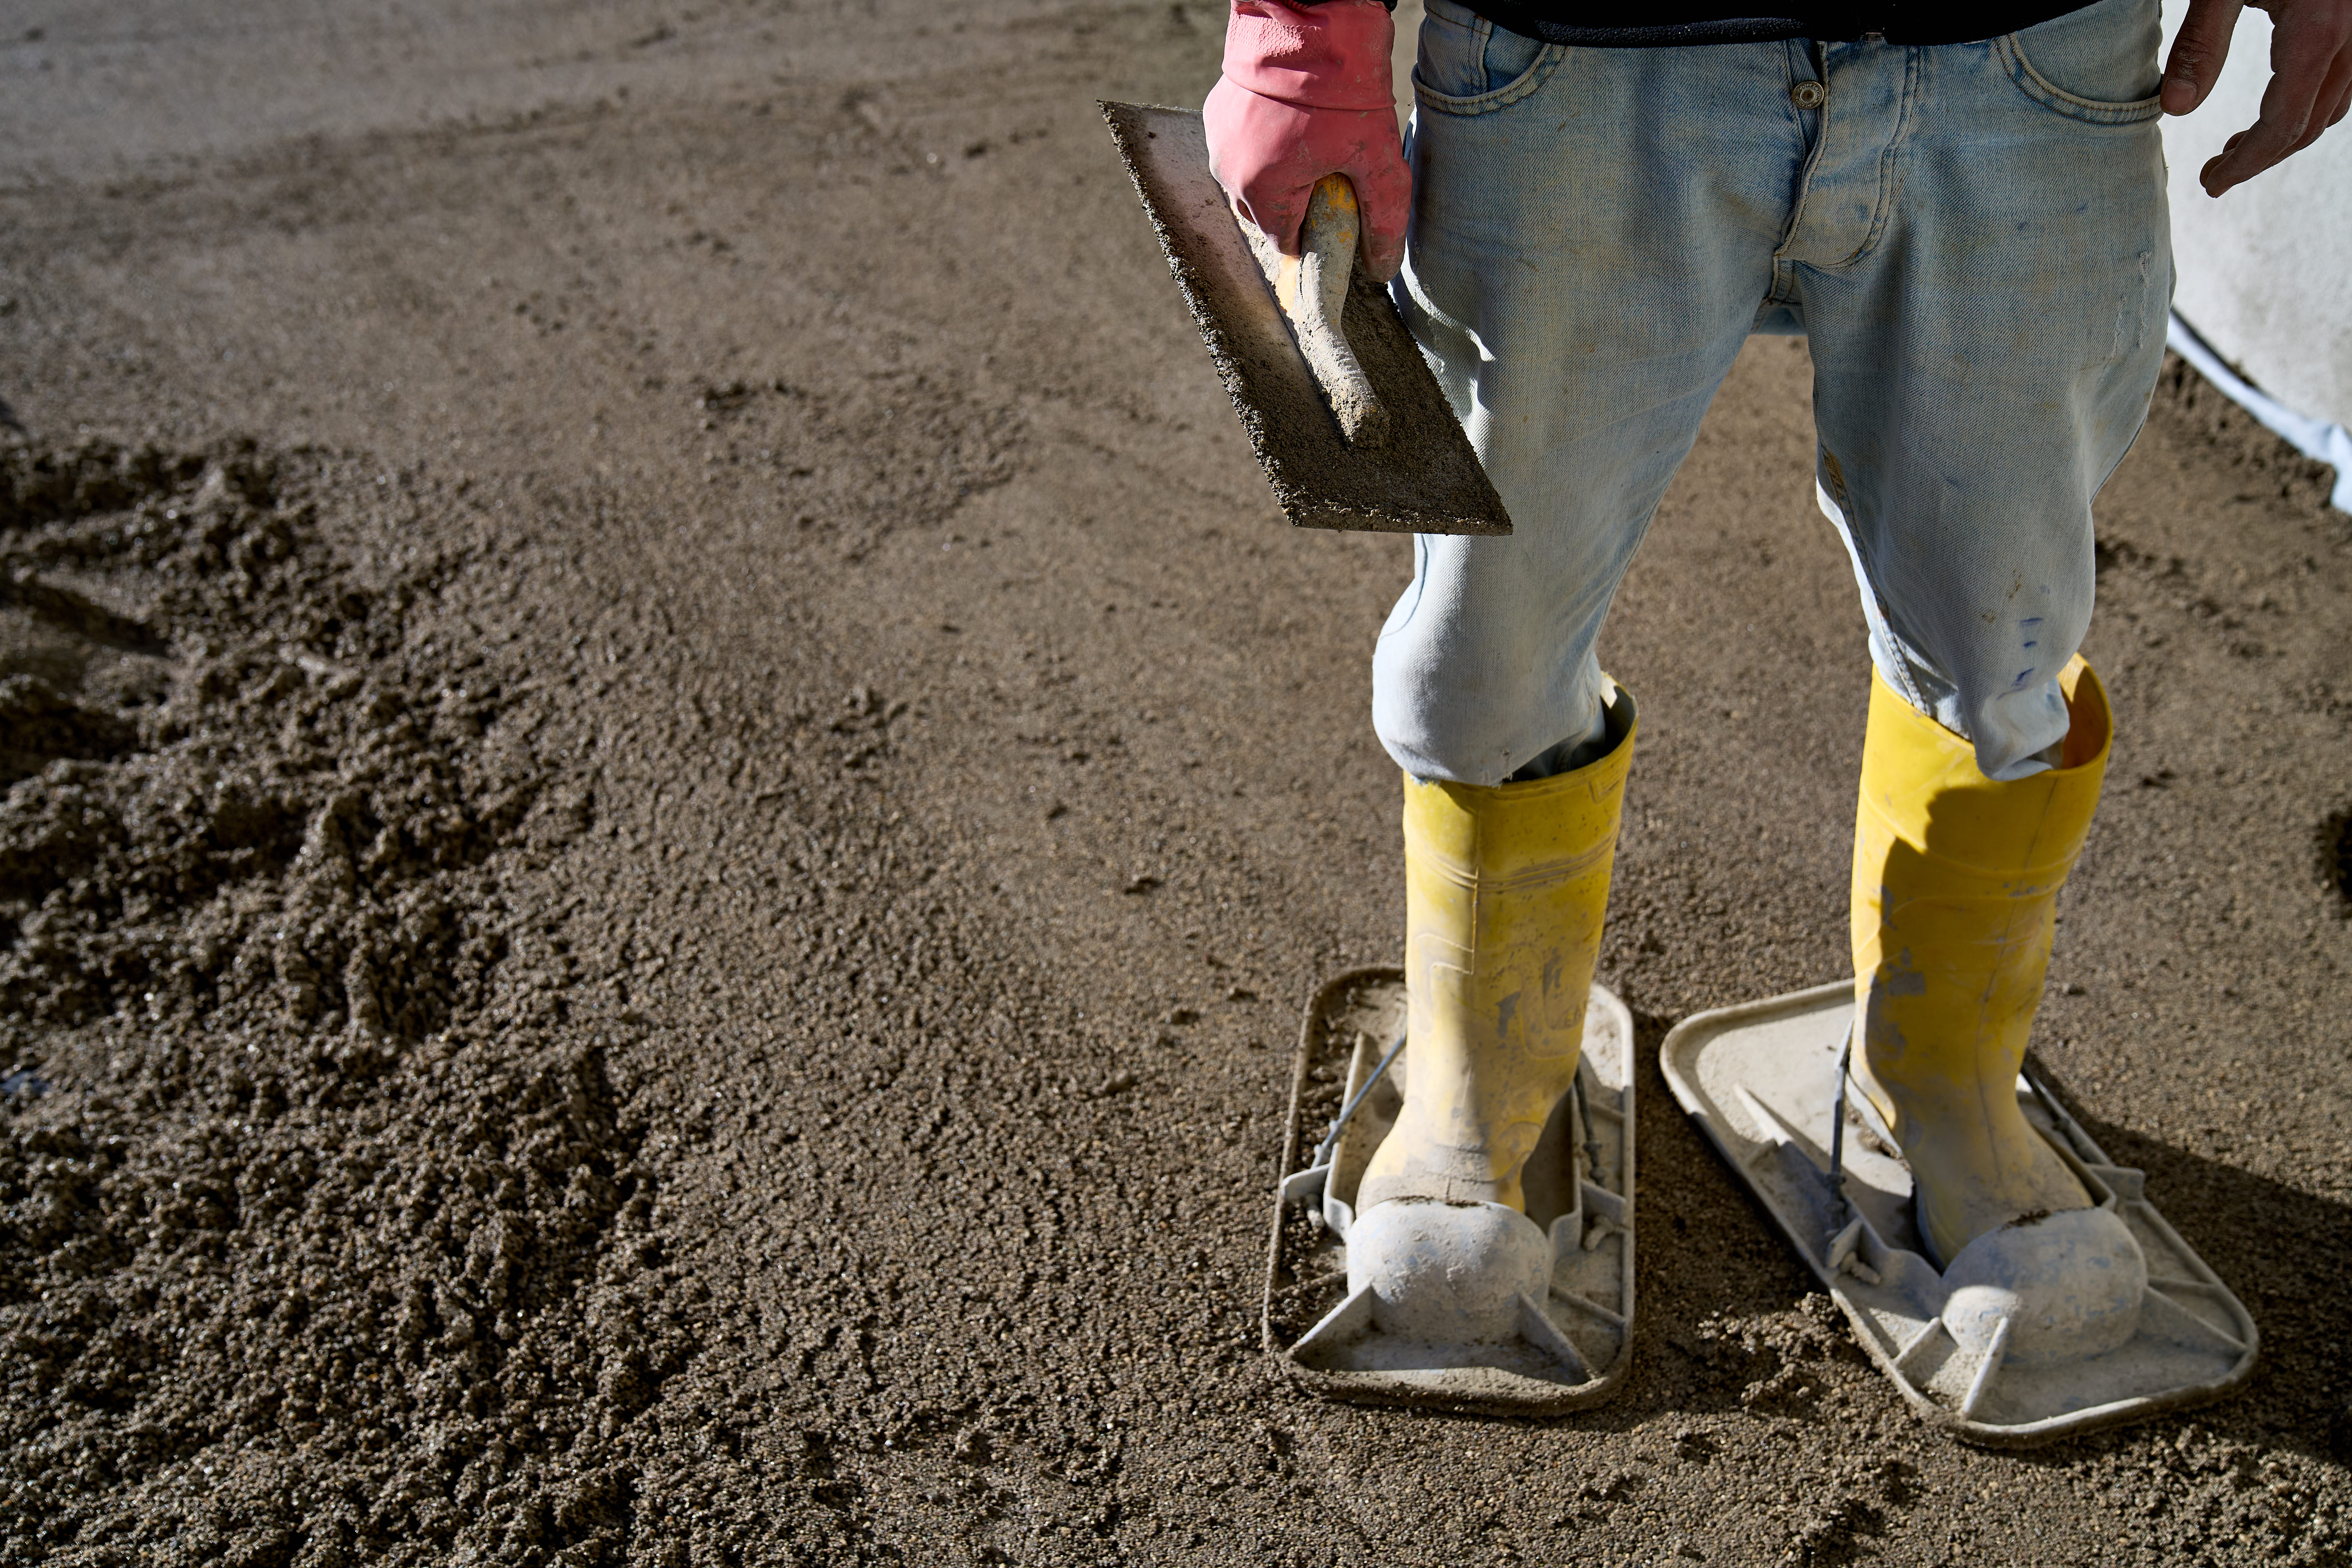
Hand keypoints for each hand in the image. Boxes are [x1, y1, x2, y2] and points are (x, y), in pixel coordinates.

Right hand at [1202, 0, 1410, 279]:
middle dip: (1296, 205)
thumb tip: (1383, 268)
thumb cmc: (1343, 86)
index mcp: (1261, 192)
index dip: (1316, 235)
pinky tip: (1292, 122)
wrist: (1310, 14)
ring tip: (1312, 144)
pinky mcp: (1216, 112)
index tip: (1338, 214)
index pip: (1285, 242)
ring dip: (1279, 175)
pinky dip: (1264, 145)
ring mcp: (1218, 141)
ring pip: (1250, 181)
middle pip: (1265, 214)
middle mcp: (1229, 172)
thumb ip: (1383, 217)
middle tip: (1331, 174)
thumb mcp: (1375, 155)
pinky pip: (1240, 147)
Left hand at [2161, 0, 2351, 194]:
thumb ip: (2201, 44)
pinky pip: (2345, 78)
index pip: (2283, 126)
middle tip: (2216, 173)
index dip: (2246, 164)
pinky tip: (2276, 105)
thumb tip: (2174, 108)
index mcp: (2317, 35)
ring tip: (2239, 146)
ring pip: (2335, 105)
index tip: (2211, 184)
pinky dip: (2311, 102)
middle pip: (2312, 124)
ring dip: (2288, 133)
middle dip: (2264, 156)